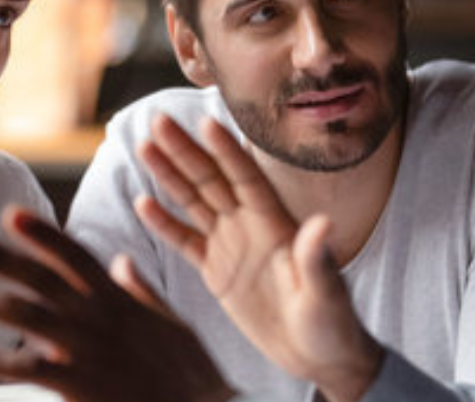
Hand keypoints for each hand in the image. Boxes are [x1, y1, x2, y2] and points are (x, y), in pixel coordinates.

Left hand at [0, 205, 235, 401]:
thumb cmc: (190, 373)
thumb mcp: (171, 322)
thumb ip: (141, 290)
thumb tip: (123, 261)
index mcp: (119, 299)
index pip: (75, 256)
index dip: (42, 234)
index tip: (11, 214)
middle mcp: (100, 316)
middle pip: (41, 277)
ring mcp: (90, 349)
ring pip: (28, 316)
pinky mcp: (82, 384)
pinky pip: (31, 368)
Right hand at [135, 115, 383, 401]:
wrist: (318, 354)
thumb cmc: (332, 322)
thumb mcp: (327, 292)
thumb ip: (317, 259)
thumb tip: (323, 225)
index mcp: (276, 224)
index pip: (247, 178)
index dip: (228, 150)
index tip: (208, 120)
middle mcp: (251, 225)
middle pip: (212, 179)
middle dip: (186, 150)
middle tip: (159, 120)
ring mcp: (232, 245)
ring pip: (195, 201)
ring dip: (170, 175)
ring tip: (144, 146)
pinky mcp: (218, 271)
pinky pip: (186, 241)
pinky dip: (165, 223)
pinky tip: (143, 202)